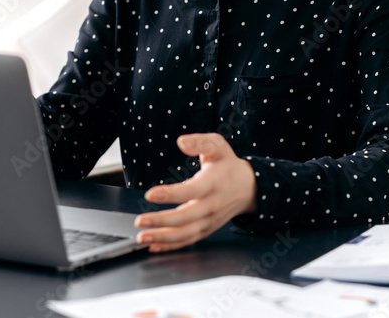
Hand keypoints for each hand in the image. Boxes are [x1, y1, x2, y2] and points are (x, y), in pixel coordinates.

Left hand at [133, 133, 256, 252]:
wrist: (248, 187)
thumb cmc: (228, 165)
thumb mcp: (217, 146)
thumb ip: (200, 142)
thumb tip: (182, 141)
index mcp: (212, 184)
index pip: (190, 191)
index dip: (170, 194)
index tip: (150, 194)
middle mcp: (211, 205)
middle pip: (185, 218)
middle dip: (161, 221)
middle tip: (140, 221)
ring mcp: (209, 220)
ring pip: (185, 234)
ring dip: (162, 238)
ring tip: (142, 237)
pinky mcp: (207, 229)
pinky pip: (188, 240)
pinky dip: (171, 246)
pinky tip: (154, 246)